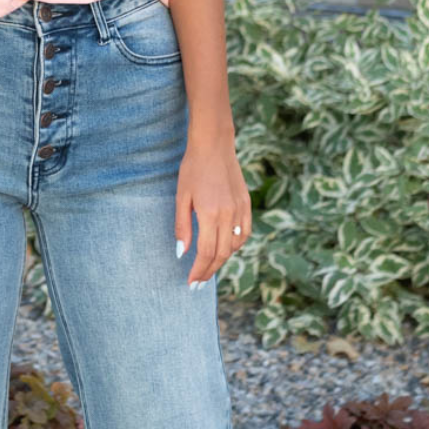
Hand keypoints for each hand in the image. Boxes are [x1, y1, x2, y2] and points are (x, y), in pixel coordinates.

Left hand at [175, 133, 251, 286]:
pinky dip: (236, 246)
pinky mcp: (246, 204)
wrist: (214, 146)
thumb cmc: (193, 169)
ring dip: (222, 260)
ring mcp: (240, 210)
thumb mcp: (181, 198)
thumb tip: (182, 254)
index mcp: (210, 214)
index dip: (199, 271)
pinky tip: (226, 250)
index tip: (191, 282)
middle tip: (198, 283)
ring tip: (209, 267)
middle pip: (221, 254)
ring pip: (234, 246)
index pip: (206, 252)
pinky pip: (244, 233)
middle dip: (209, 271)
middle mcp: (228, 215)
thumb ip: (182, 227)